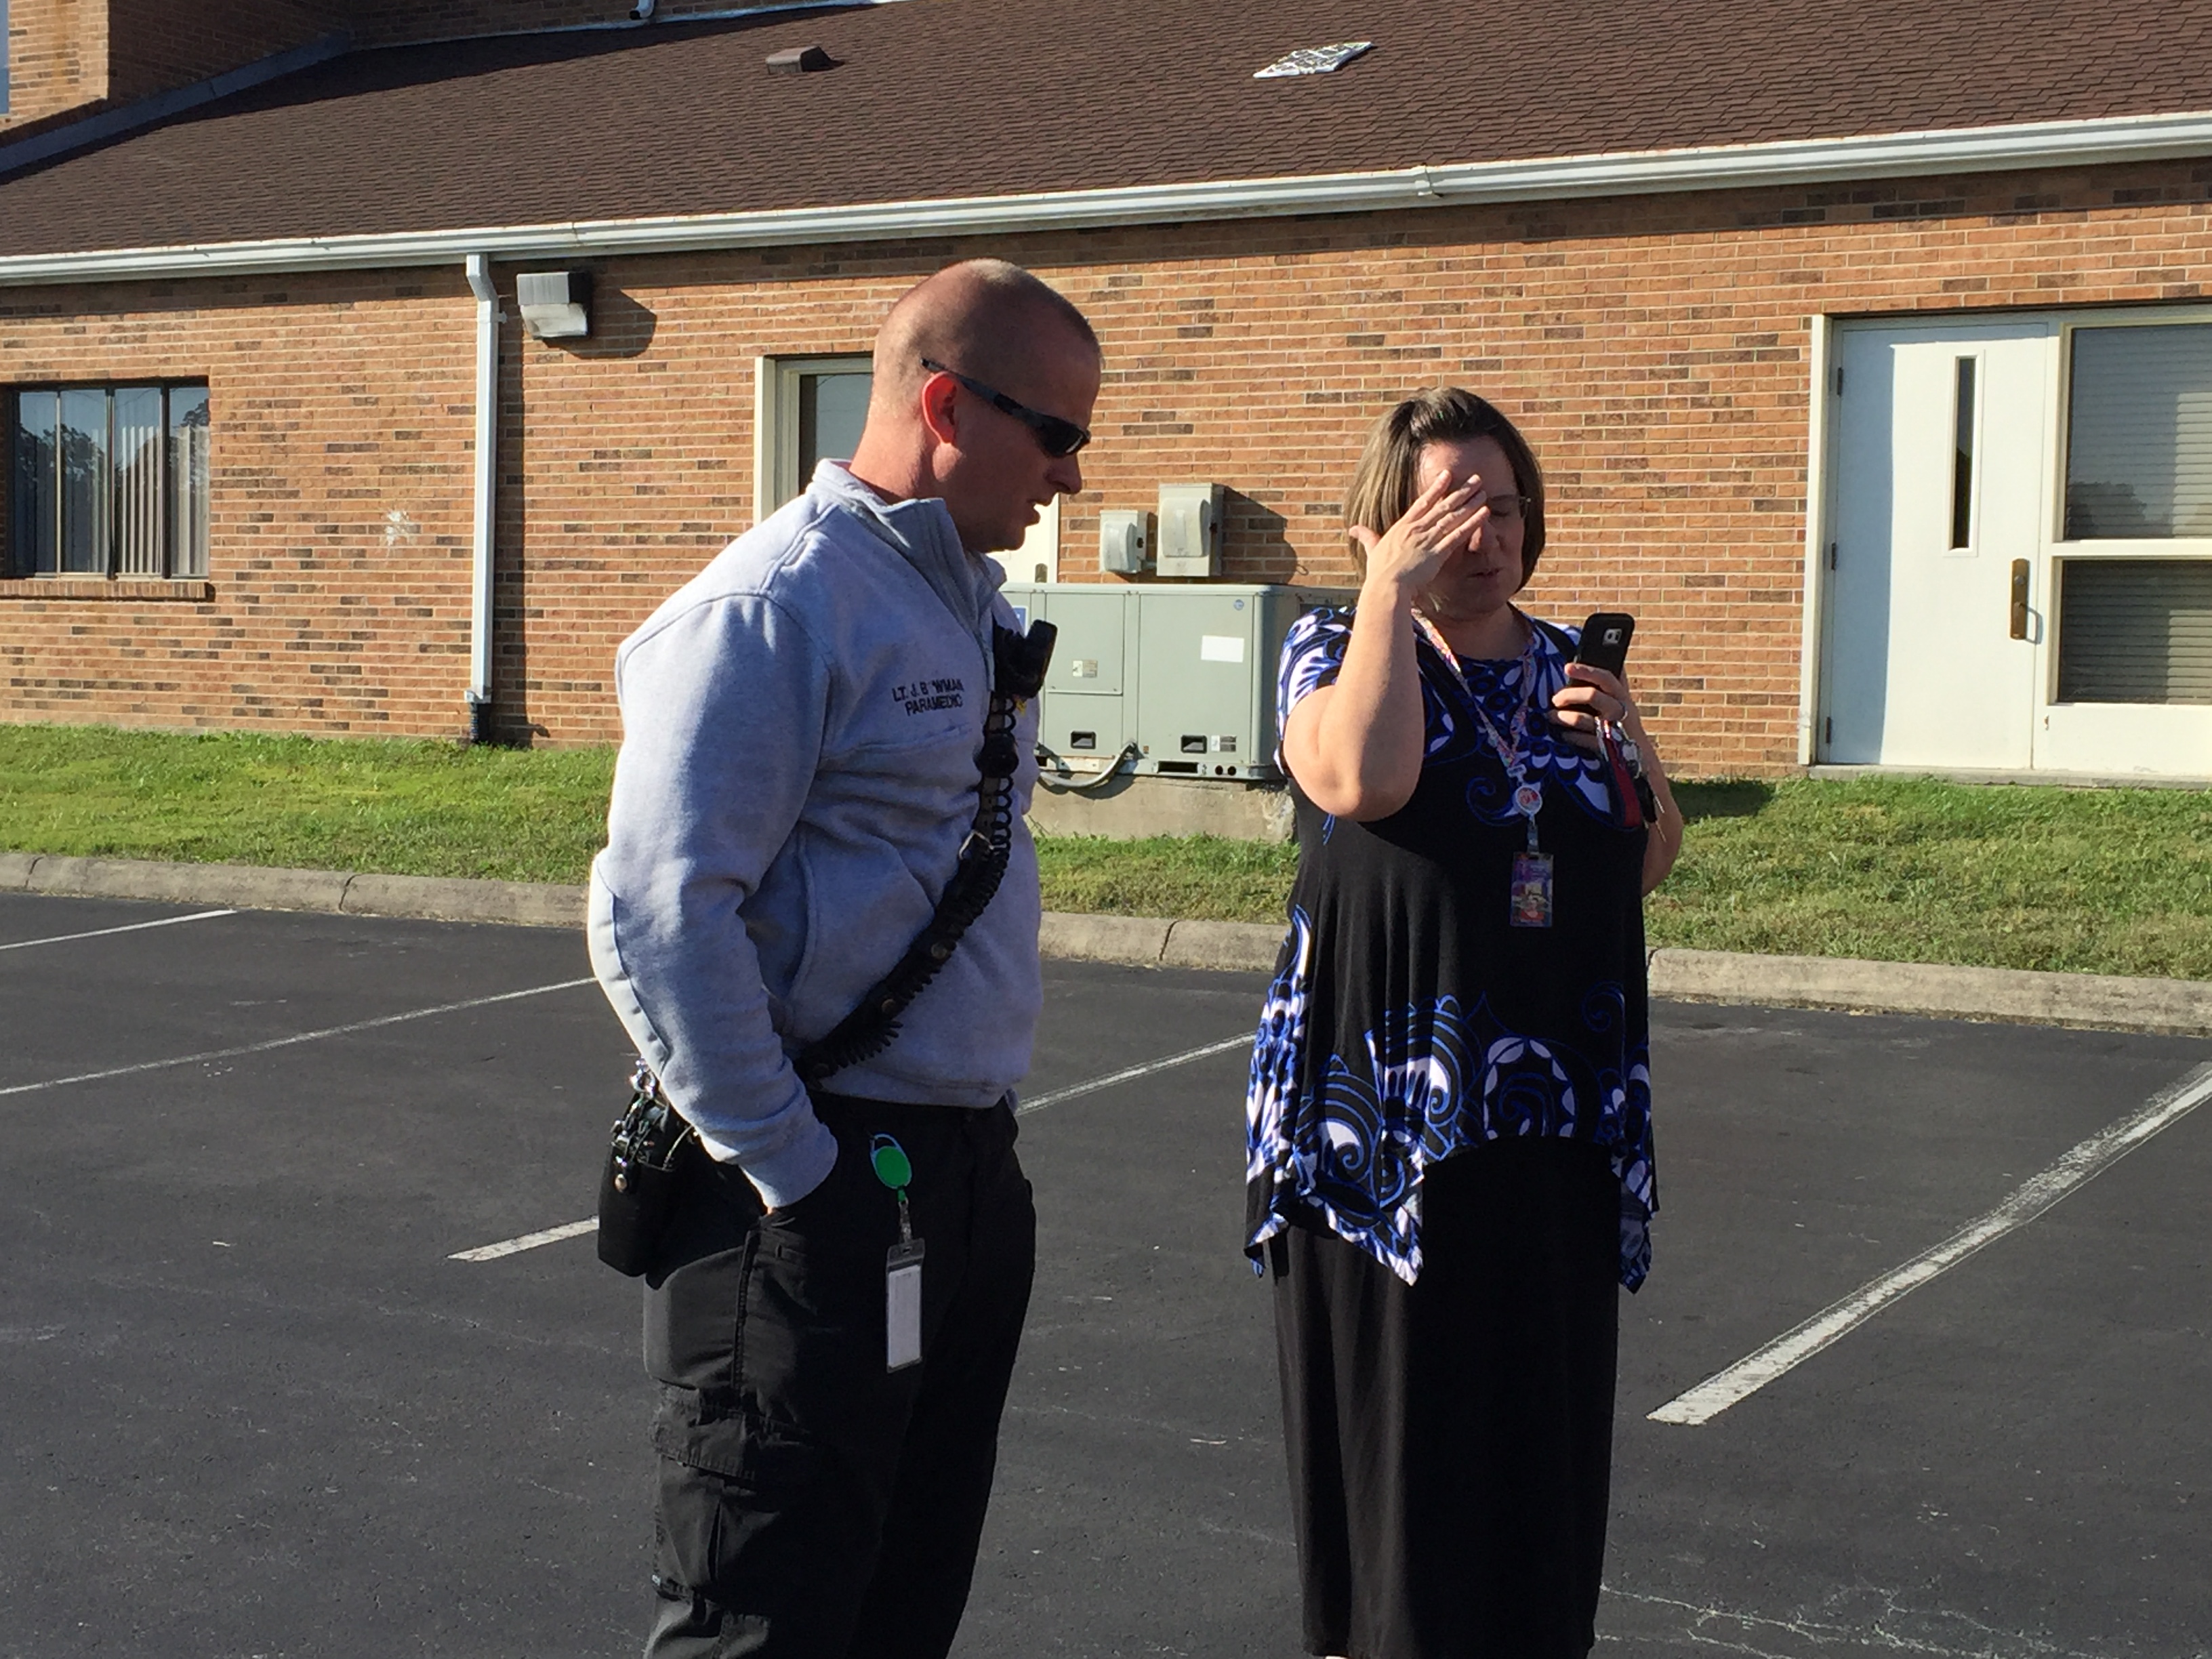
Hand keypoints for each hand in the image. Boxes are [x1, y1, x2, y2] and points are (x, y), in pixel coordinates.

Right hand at [1349, 472, 1488, 605]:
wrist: (1386, 587)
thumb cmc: (1378, 572)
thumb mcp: (1371, 551)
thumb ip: (1366, 537)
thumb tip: (1352, 529)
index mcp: (1403, 527)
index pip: (1422, 502)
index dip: (1436, 488)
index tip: (1448, 475)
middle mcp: (1417, 529)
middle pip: (1443, 505)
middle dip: (1461, 491)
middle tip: (1476, 479)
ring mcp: (1428, 540)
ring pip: (1453, 517)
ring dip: (1470, 503)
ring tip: (1483, 492)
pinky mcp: (1437, 553)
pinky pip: (1458, 535)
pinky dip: (1472, 523)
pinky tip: (1483, 513)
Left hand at [1549, 662, 1636, 754]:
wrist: (1638, 756)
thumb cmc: (1623, 723)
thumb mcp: (1623, 702)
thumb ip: (1615, 684)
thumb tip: (1604, 660)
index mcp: (1621, 697)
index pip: (1605, 677)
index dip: (1586, 670)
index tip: (1567, 667)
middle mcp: (1618, 711)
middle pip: (1592, 696)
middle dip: (1570, 694)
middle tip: (1555, 699)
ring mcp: (1612, 729)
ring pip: (1583, 719)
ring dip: (1563, 717)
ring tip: (1551, 716)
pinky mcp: (1605, 748)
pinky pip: (1582, 740)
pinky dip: (1570, 736)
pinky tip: (1563, 734)